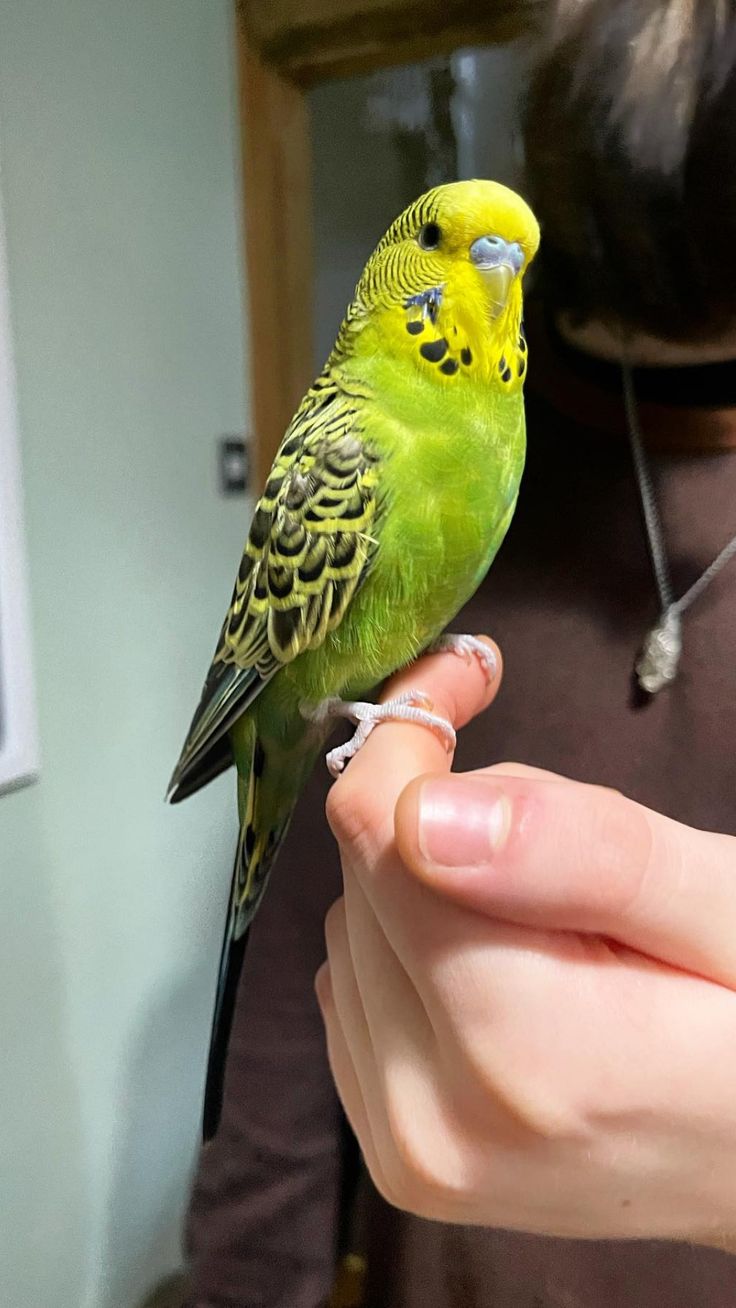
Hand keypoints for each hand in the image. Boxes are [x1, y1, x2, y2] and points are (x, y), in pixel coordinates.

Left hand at [317, 639, 735, 1247]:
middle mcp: (438, 1115)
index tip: (471, 678)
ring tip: (551, 919)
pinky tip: (504, 971)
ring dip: (429, 885)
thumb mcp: (732, 913)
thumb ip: (592, 854)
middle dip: (442, 813)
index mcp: (528, 1050)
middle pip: (363, 873)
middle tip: (562, 836)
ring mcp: (409, 1148)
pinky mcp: (396, 1155)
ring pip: (350, 922)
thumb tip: (426, 811)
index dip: (416, 729)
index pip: (379, 831)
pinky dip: (414, 948)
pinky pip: (354, 987)